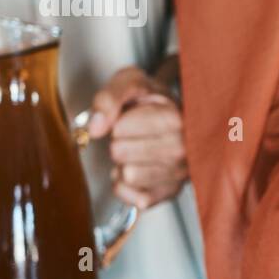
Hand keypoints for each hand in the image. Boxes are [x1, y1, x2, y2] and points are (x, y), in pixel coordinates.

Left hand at [89, 66, 187, 208]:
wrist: (179, 115)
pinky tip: (142, 168)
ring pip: (126, 176)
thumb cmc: (153, 99)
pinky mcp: (172, 192)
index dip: (119, 122)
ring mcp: (180, 174)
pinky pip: (132, 197)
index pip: (119, 129)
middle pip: (119, 153)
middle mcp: (183, 149)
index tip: (134, 117)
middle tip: (137, 134)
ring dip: (125, 164)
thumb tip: (95, 128)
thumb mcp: (131, 81)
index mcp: (175, 118)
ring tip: (141, 150)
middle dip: (120, 142)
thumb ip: (108, 97)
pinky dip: (129, 185)